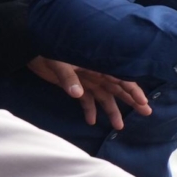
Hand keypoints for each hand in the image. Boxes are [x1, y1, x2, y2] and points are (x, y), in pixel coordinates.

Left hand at [28, 57, 151, 129]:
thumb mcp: (59, 62)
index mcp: (97, 65)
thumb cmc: (49, 50)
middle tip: (146, 113)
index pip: (120, 78)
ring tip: (119, 127)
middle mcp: (96, 74)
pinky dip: (89, 110)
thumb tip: (78, 94)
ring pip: (104, 98)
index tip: (143, 102)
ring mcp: (86, 81)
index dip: (133, 90)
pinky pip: (86, 101)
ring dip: (112, 111)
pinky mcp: (75, 86)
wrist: (31, 50)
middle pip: (118, 89)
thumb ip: (69, 78)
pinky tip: (91, 121)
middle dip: (132, 101)